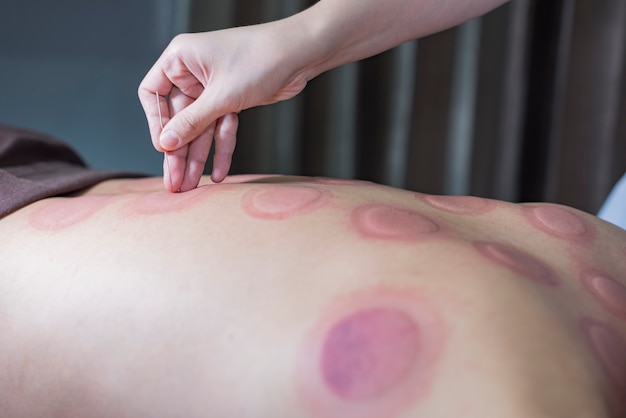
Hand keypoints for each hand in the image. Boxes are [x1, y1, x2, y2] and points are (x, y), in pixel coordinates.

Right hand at [138, 25, 310, 191]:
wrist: (300, 54)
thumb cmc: (260, 59)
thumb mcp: (222, 96)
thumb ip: (192, 122)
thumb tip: (166, 143)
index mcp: (180, 59)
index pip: (153, 94)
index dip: (156, 123)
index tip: (164, 148)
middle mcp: (192, 73)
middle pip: (177, 118)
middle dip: (179, 152)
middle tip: (174, 182)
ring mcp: (212, 88)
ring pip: (200, 128)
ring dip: (198, 157)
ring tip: (191, 186)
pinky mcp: (231, 100)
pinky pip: (220, 128)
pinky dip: (222, 148)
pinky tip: (218, 173)